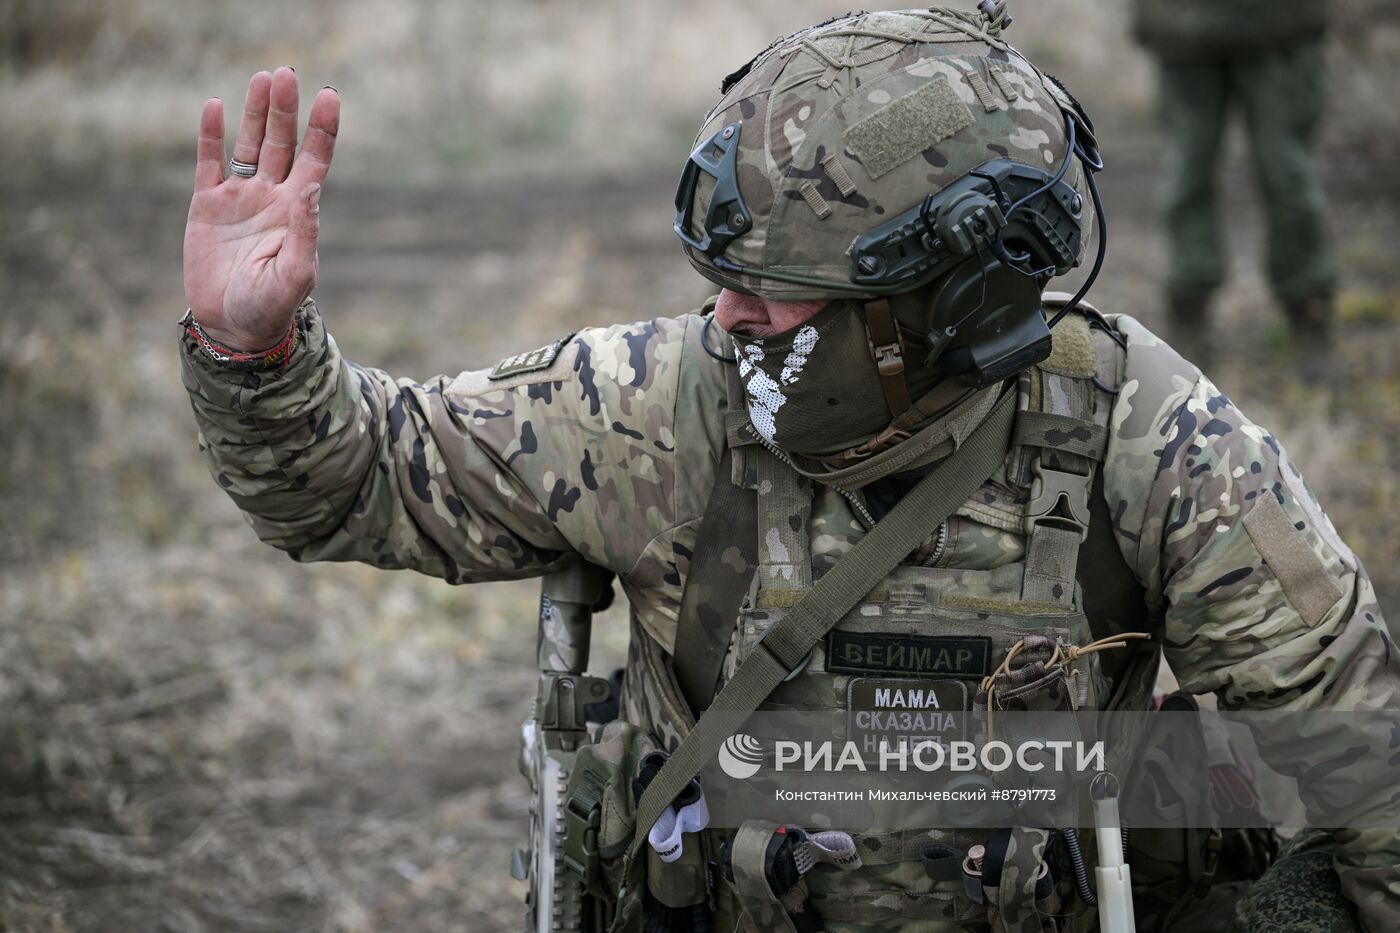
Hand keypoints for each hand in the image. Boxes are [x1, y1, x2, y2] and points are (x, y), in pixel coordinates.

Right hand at [183, 68, 339, 349]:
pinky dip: (211, 135)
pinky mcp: (207, 205)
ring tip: (263, 78)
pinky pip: (210, 162)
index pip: (315, 160)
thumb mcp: (295, 274)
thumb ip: (304, 233)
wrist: (233, 327)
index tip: (329, 96)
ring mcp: (239, 197)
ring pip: (250, 144)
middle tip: (287, 74)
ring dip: (256, 113)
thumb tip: (310, 190)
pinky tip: (214, 106)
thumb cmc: (271, 306)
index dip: (322, 129)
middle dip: (285, 110)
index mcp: (298, 211)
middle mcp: (271, 196)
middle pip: (282, 143)